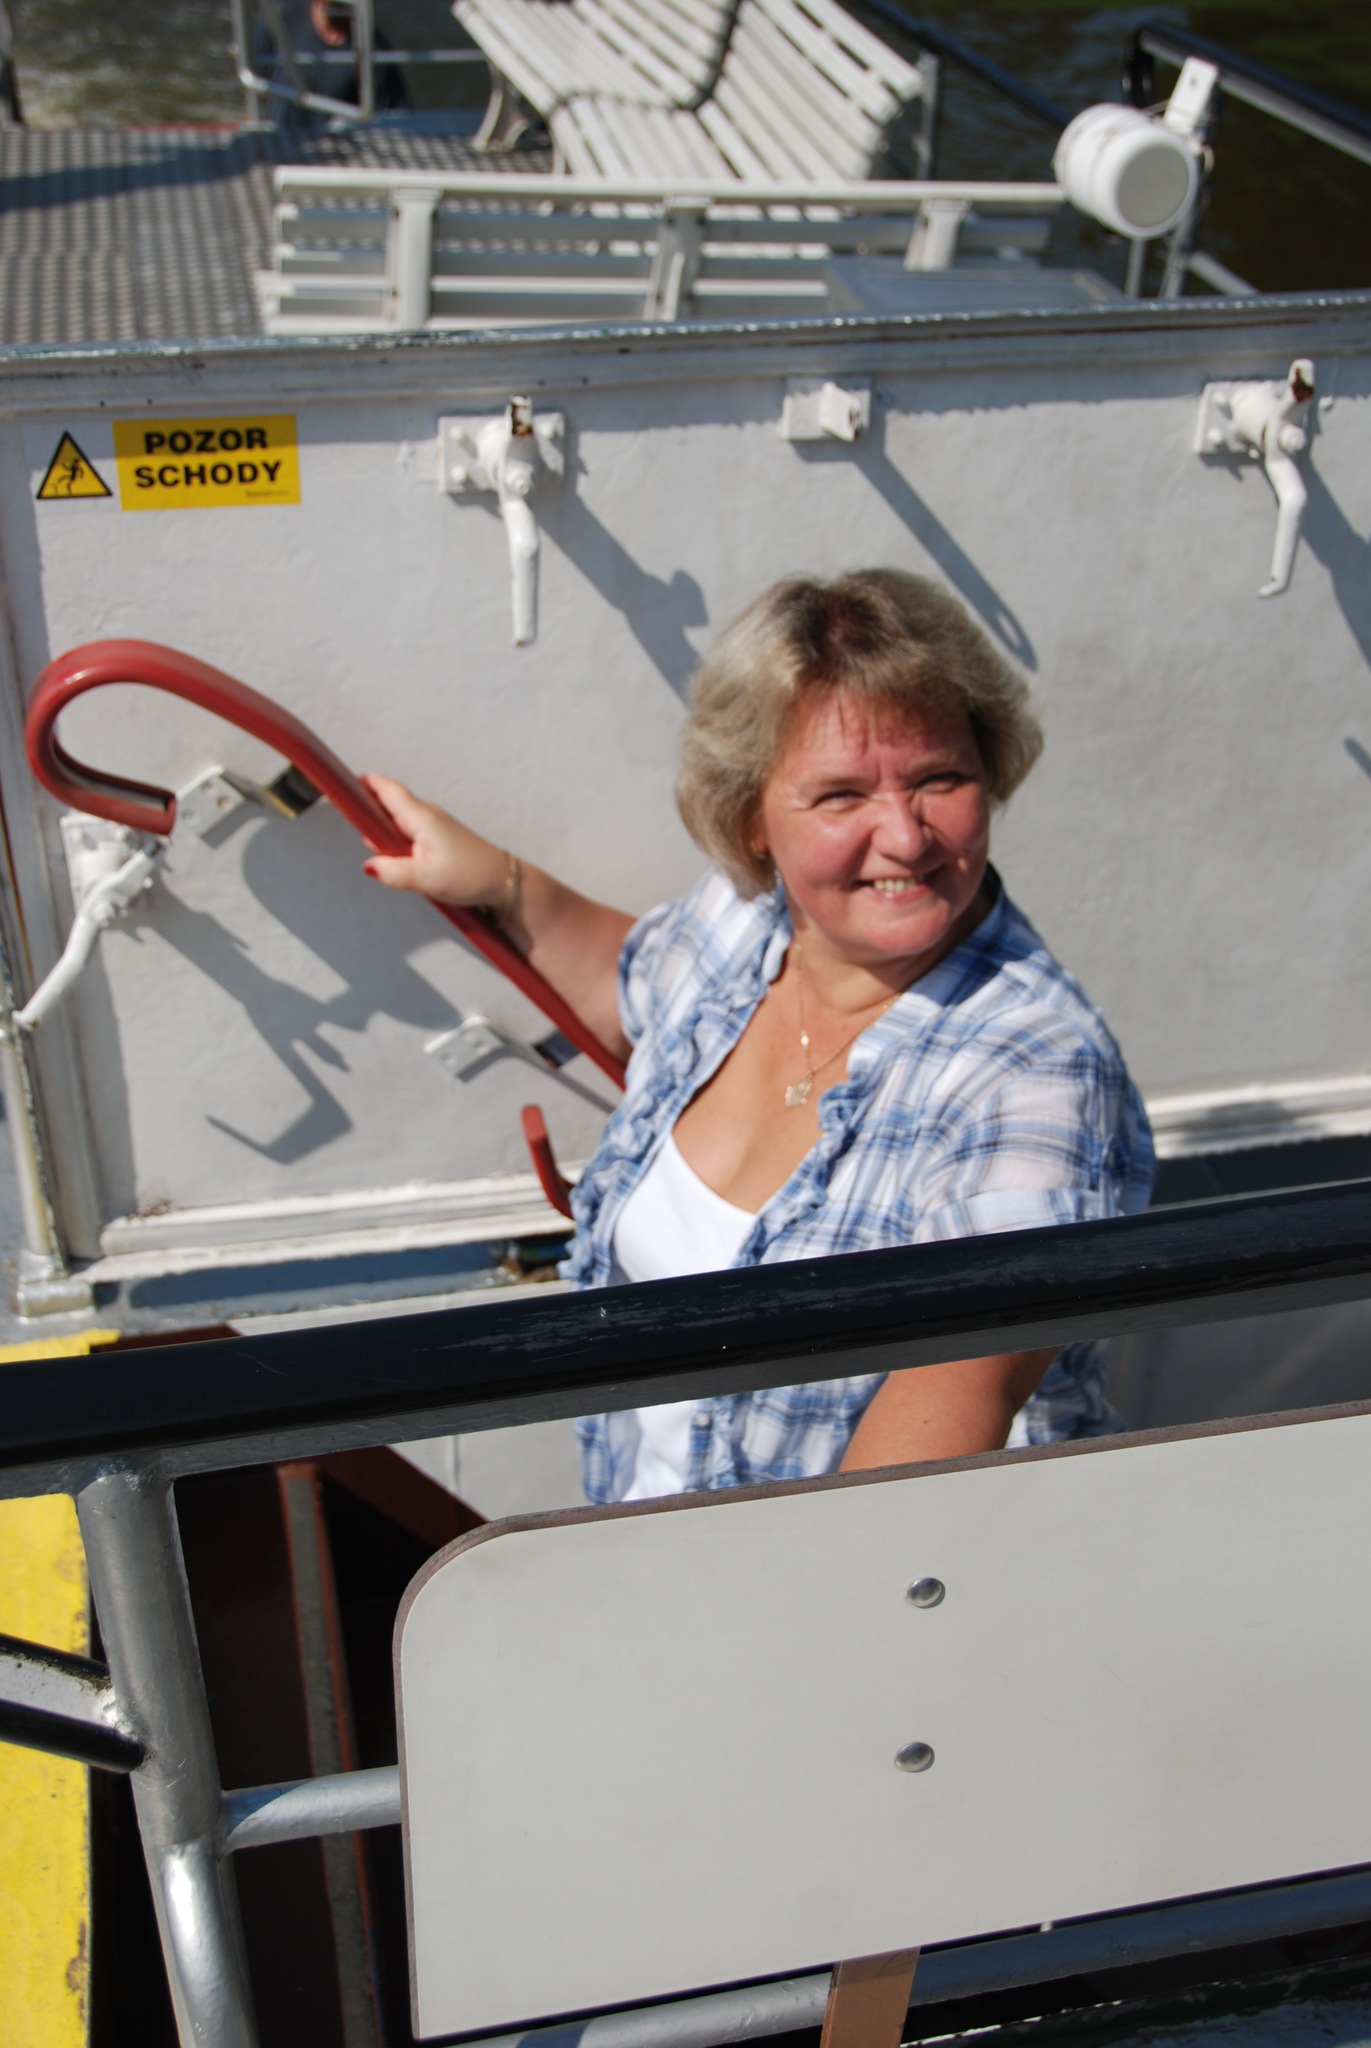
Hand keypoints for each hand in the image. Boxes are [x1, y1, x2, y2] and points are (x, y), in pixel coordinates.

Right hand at [360, 774, 506, 908]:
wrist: (503, 882)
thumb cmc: (471, 875)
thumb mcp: (425, 878)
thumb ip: (393, 872)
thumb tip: (369, 866)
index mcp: (420, 817)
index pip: (387, 789)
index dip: (365, 783)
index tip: (345, 783)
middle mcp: (427, 816)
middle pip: (389, 804)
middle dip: (369, 814)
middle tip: (355, 826)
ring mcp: (434, 827)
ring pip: (399, 821)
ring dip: (384, 832)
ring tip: (379, 850)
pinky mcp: (439, 839)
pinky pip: (411, 834)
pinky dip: (398, 842)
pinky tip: (399, 860)